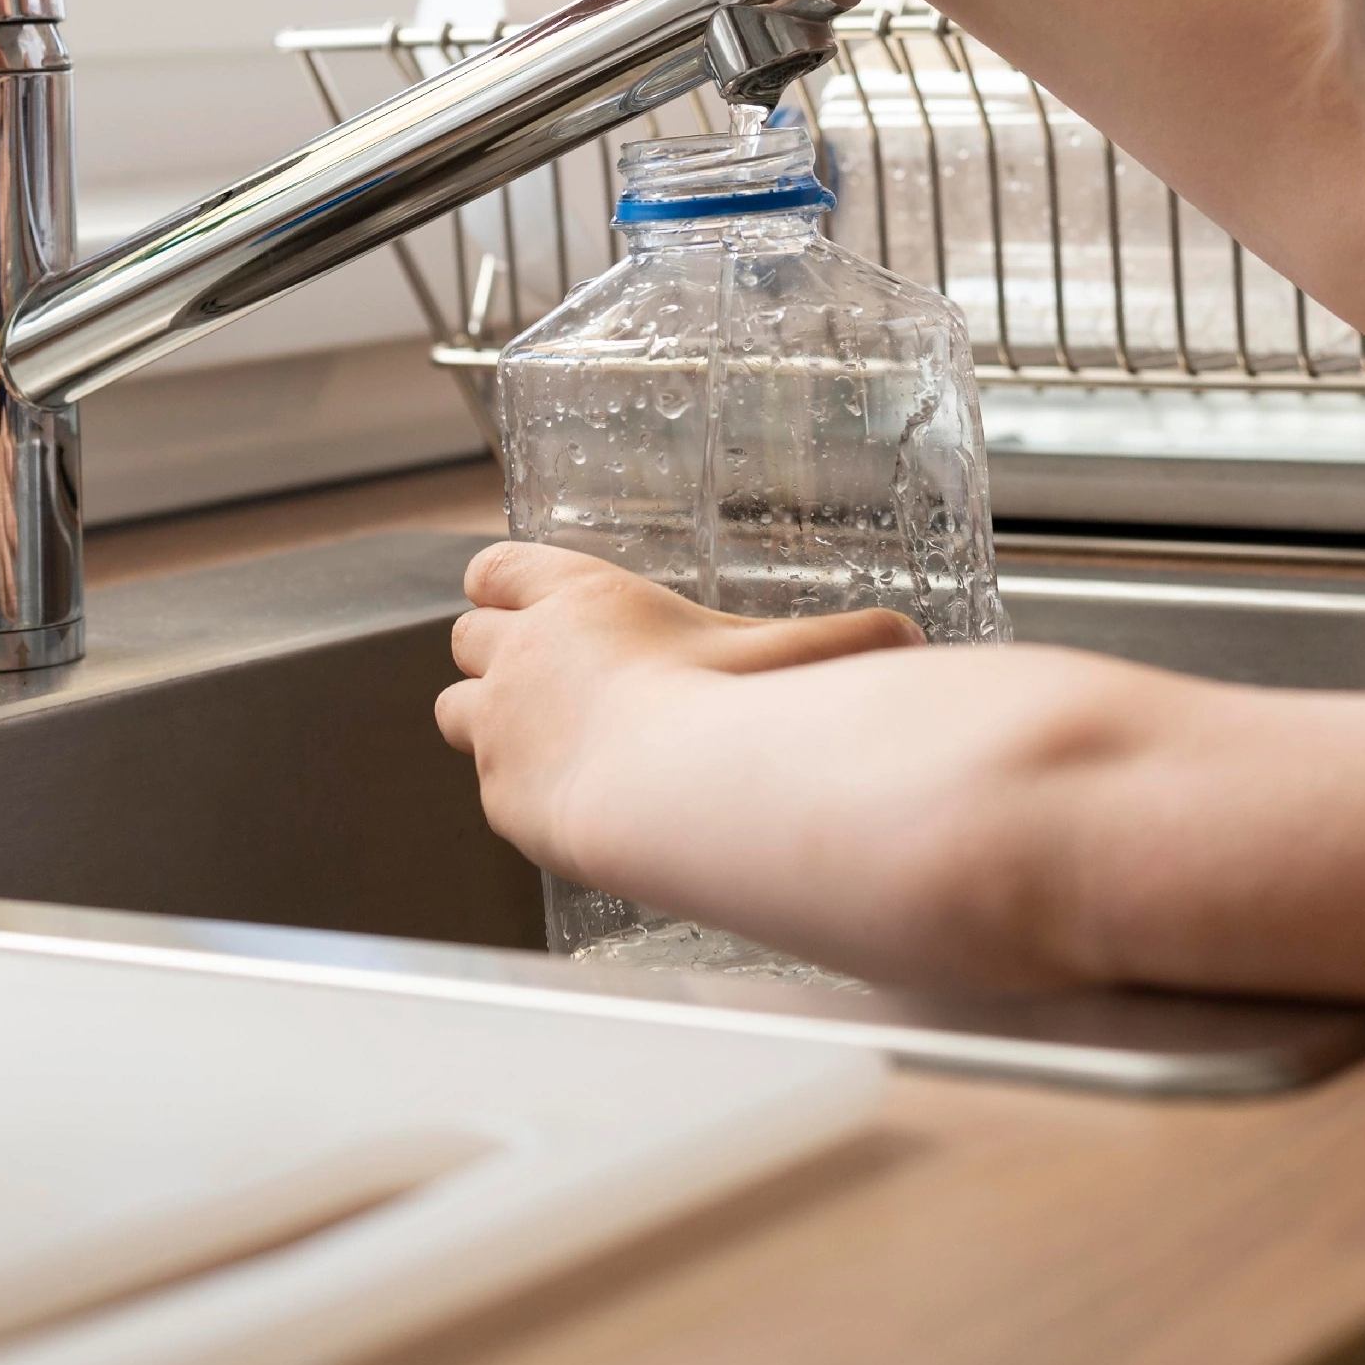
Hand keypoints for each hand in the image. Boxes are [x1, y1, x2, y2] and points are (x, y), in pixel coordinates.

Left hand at [437, 541, 921, 881]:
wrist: (674, 796)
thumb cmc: (728, 709)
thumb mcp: (792, 653)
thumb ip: (848, 639)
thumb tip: (911, 639)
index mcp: (578, 597)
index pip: (497, 567)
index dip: (504, 582)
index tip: (523, 598)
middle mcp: (522, 653)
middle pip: (462, 634)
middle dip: (493, 650)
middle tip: (539, 673)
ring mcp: (500, 727)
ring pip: (453, 706)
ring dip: (485, 714)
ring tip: (539, 734)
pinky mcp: (499, 795)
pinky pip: (486, 782)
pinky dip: (515, 784)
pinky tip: (567, 795)